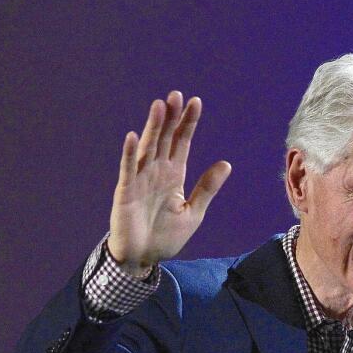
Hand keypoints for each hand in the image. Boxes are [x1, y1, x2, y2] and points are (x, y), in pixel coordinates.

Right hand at [108, 91, 231, 275]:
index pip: (181, 142)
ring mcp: (140, 180)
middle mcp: (156, 172)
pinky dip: (130, 154)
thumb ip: (207, 188)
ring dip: (153, 127)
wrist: (143, 258)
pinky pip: (128, 170)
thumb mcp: (193, 212)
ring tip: (159, 106)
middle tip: (176, 95)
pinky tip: (133, 137)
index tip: (196, 102)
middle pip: (164, 139)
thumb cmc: (166, 236)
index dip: (188, 123)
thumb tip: (226, 164)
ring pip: (148, 148)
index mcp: (173, 175)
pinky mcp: (126, 192)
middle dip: (171, 117)